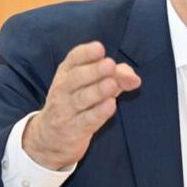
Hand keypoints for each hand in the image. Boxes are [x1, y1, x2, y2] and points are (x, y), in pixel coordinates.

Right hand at [23, 41, 140, 169]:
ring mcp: (66, 110)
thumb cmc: (78, 103)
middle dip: (94, 71)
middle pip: (76, 78)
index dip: (86, 53)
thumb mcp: (93, 84)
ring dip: (98, 90)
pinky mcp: (74, 129)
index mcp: (66, 72)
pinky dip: (99, 113)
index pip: (73, 59)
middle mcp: (63, 89)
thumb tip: (135, 79)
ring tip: (112, 84)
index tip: (100, 48)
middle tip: (110, 65)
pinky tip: (111, 105)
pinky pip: (87, 120)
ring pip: (82, 98)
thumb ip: (116, 76)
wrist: (51, 139)